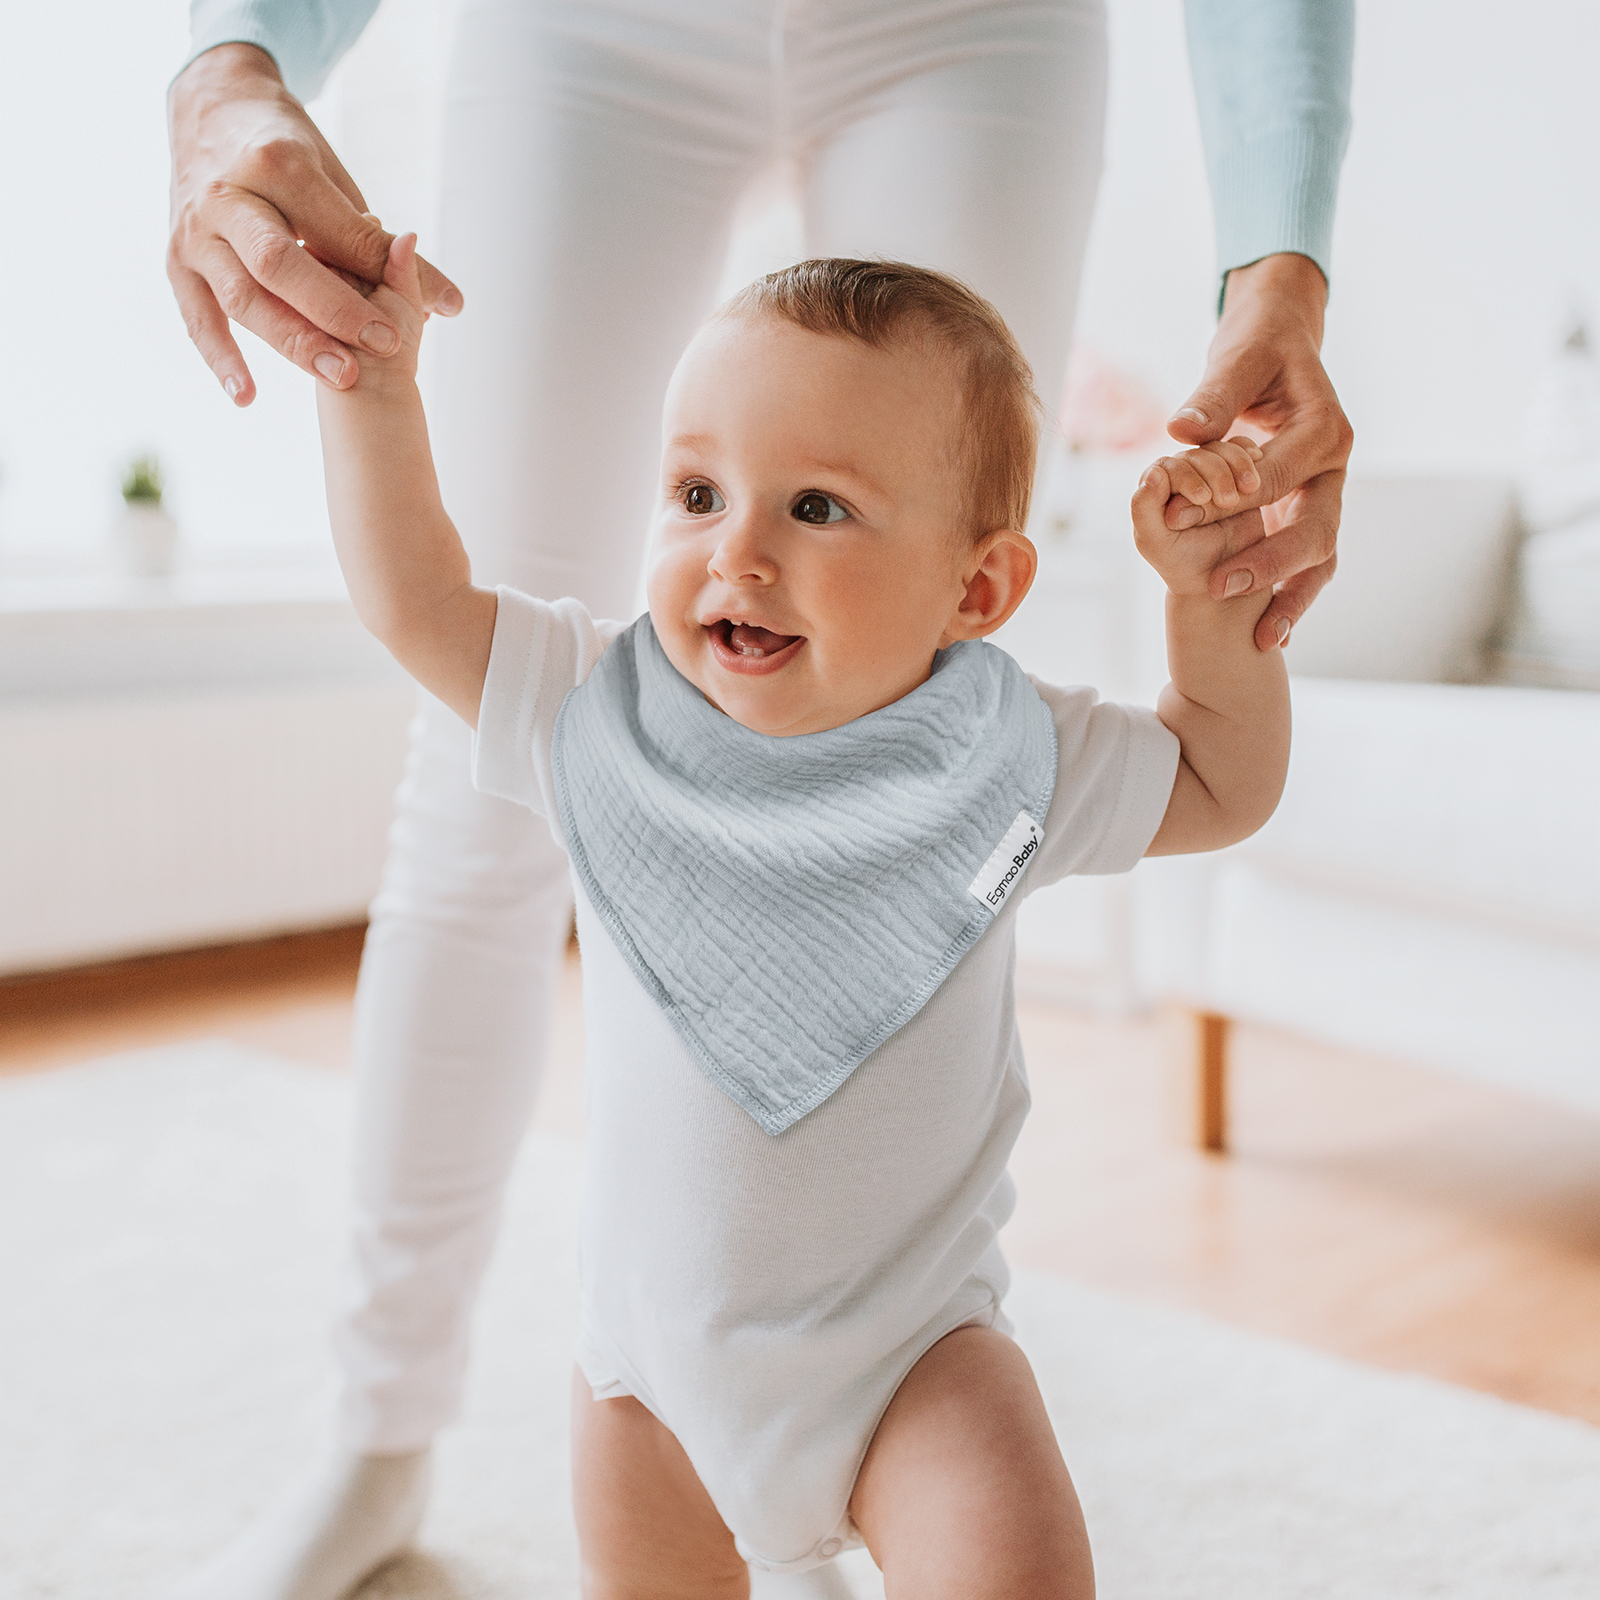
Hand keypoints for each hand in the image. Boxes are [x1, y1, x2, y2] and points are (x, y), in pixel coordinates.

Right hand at [166, 43, 461, 405]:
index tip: (409, 321)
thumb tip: (452, 306)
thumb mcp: (335, 179)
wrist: (210, 108)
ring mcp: (196, 231)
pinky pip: (196, 316)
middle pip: (280, 264)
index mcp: (276, 164)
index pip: (332, 230)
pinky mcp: (176, 259)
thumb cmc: (286, 152)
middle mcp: (228, 197)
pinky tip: (247, 397)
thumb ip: (382, 246)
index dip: (374, 276)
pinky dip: (220, 358)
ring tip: (340, 378)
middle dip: (334, 312)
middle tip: (384, 350)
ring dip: (292, 342)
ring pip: (242, 295)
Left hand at [1132, 447, 1268, 600]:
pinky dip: (1250, 454)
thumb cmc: (1183, 563)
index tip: (1203, 499)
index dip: (1186, 477)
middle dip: (1215, 473)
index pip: (1167, 467)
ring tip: (1249, 490)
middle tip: (1228, 501)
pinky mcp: (1235, 471)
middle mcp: (1178, 474)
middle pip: (1196, 454)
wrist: (1223, 577)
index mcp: (1152, 488)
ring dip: (1236, 463)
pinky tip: (1258, 466)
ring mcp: (1207, 471)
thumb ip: (1145, 510)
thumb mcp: (1156, 542)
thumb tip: (1154, 473)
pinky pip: (1242, 449)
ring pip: (1220, 449)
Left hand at [1164, 253, 1353, 650]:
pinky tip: (1271, 634)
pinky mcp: (1310, 508)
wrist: (1282, 343)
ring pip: (1320, 555)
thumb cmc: (1258, 347)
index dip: (1227, 500)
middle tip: (1222, 588)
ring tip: (1265, 638)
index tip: (1178, 519)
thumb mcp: (1237, 360)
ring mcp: (1326, 492)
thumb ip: (1213, 395)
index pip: (1276, 475)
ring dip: (1292, 595)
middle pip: (1316, 528)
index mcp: (1324, 429)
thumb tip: (1181, 430)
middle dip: (1271, 564)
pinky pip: (1307, 560)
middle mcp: (1334, 466)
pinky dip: (1292, 595)